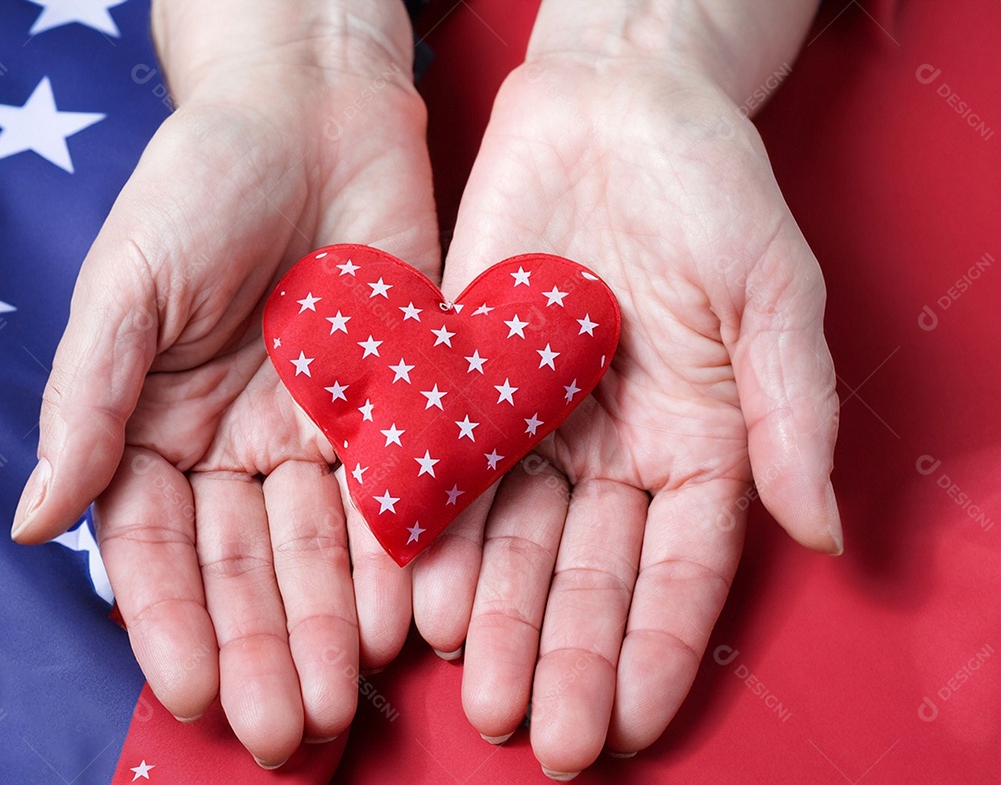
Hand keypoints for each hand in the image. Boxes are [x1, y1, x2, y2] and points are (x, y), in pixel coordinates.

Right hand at [11, 0, 434, 766]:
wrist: (313, 114)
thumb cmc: (202, 183)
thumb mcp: (126, 286)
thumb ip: (87, 404)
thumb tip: (29, 522)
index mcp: (160, 427)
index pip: (158, 549)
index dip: (172, 624)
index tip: (193, 693)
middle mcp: (238, 444)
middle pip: (247, 567)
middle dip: (263, 647)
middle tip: (281, 729)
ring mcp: (318, 431)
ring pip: (324, 549)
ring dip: (331, 626)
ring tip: (340, 699)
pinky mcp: (394, 408)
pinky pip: (396, 497)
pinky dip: (397, 559)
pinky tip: (402, 620)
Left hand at [412, 1, 840, 775]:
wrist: (614, 107)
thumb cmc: (710, 189)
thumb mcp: (772, 292)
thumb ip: (789, 412)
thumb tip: (821, 533)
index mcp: (697, 443)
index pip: (678, 570)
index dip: (653, 649)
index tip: (623, 723)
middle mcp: (613, 450)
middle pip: (586, 572)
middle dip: (562, 653)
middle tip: (535, 733)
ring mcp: (537, 422)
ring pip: (512, 538)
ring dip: (495, 613)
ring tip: (472, 683)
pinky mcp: (468, 382)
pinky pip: (448, 466)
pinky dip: (435, 528)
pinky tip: (418, 590)